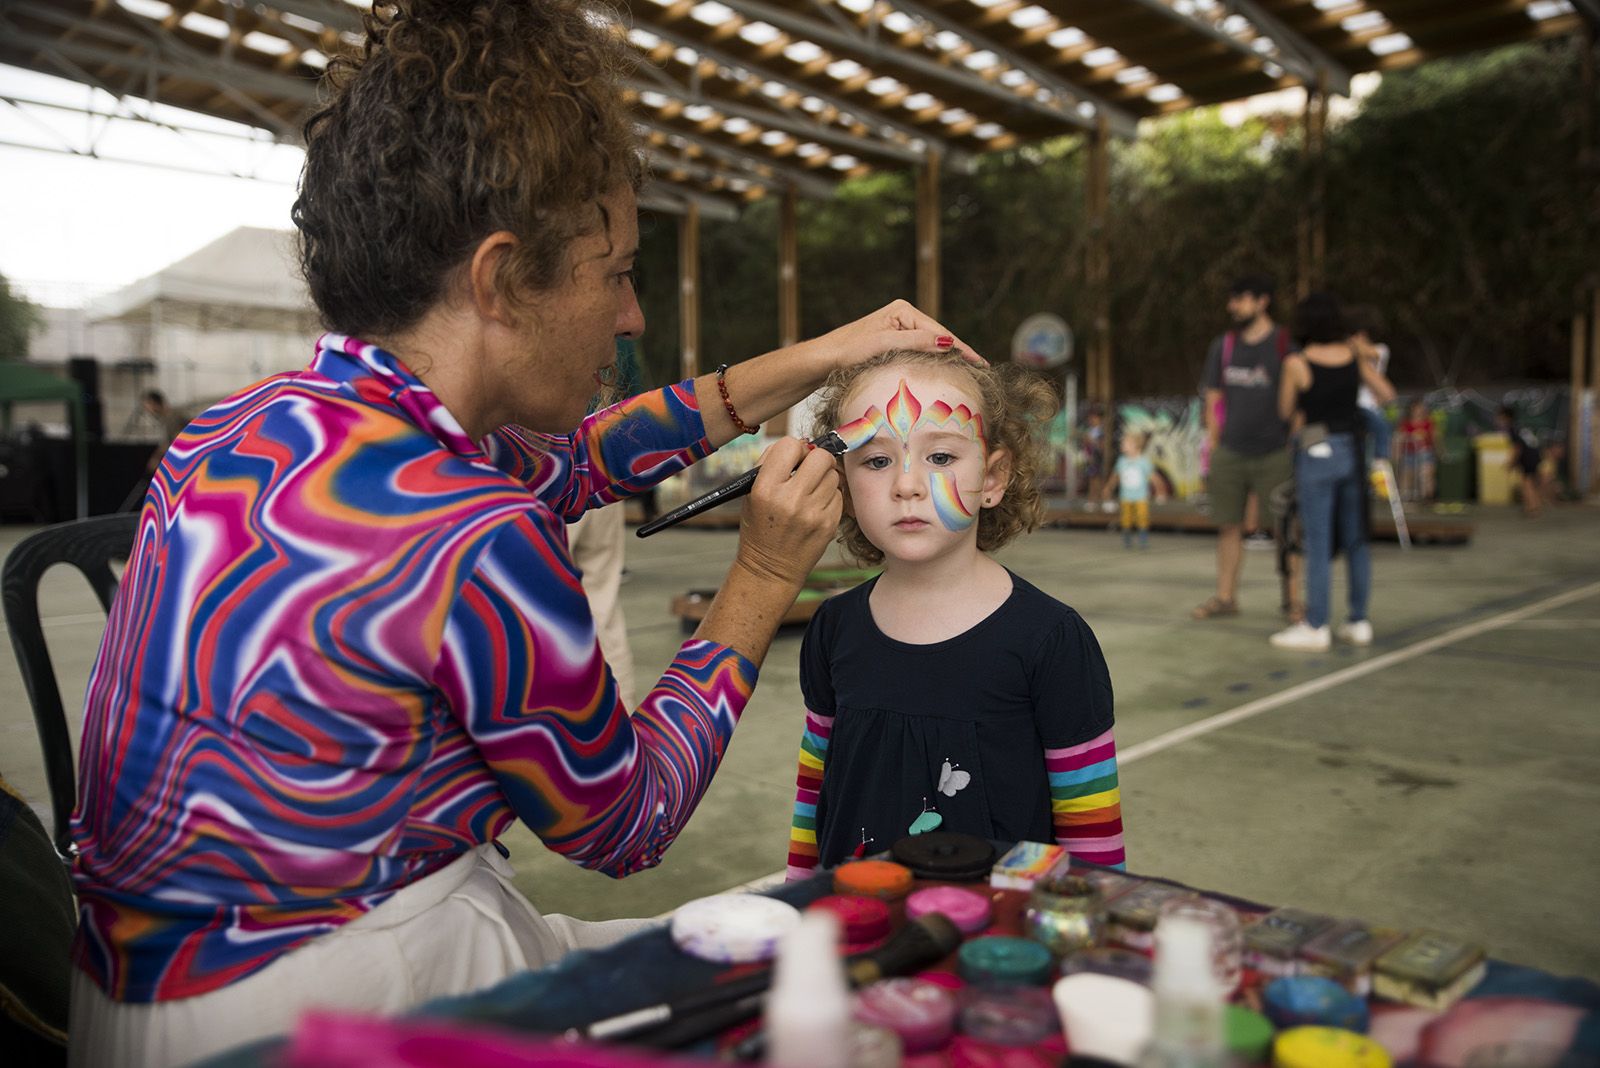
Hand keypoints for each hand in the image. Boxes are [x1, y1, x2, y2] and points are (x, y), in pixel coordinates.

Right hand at [733, 437, 842, 589]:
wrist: (770, 568)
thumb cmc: (760, 527)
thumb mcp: (751, 493)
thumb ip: (771, 464)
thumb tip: (801, 444)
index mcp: (765, 488)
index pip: (790, 446)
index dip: (795, 449)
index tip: (794, 458)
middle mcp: (790, 500)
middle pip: (820, 457)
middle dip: (817, 459)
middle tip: (809, 469)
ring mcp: (812, 513)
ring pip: (833, 475)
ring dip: (824, 479)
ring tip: (810, 493)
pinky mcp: (828, 524)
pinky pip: (839, 495)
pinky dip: (829, 497)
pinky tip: (815, 508)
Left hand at [809, 299, 985, 370]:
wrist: (822, 360)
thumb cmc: (848, 351)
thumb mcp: (883, 345)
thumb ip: (916, 342)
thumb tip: (947, 341)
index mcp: (902, 310)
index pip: (939, 331)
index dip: (960, 347)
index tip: (979, 362)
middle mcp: (902, 316)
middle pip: (937, 336)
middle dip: (957, 351)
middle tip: (981, 368)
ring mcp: (897, 328)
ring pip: (929, 345)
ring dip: (946, 357)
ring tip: (969, 370)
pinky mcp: (892, 342)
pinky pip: (919, 351)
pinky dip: (933, 360)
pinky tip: (944, 369)